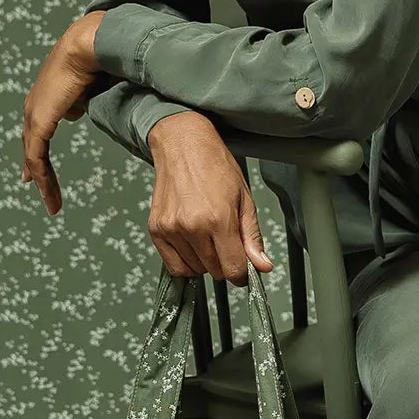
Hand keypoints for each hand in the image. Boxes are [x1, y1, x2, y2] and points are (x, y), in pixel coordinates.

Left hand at [20, 11, 105, 216]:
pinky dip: (42, 177)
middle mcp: (34, 106)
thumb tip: (78, 110)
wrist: (88, 46)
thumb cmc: (96, 59)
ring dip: (43, 181)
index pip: (37, 130)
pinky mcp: (39, 122)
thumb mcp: (89, 85)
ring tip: (52, 203)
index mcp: (45, 97)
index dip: (37, 151)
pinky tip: (47, 192)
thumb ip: (82, 99)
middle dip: (34, 169)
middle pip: (31, 145)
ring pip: (33, 156)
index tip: (35, 170)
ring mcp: (34, 114)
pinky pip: (37, 157)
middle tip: (35, 187)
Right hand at [145, 113, 274, 282]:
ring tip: (208, 235)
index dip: (242, 273)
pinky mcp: (156, 230)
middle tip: (226, 240)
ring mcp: (171, 229)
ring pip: (195, 270)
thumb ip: (252, 237)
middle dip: (225, 263)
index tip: (244, 266)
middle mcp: (191, 227)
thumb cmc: (215, 167)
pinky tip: (193, 244)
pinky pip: (174, 265)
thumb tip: (262, 266)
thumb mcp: (244, 200)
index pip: (232, 269)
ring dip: (205, 261)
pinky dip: (186, 262)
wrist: (183, 145)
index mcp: (218, 219)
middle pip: (214, 272)